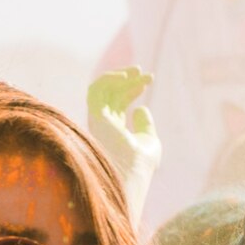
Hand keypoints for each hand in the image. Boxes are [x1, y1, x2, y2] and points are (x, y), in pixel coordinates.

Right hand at [87, 67, 160, 224]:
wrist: (131, 173)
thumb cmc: (140, 165)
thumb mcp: (149, 140)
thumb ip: (144, 125)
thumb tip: (140, 108)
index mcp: (113, 130)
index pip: (118, 103)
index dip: (133, 88)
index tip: (149, 80)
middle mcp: (103, 124)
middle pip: (112, 94)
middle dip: (129, 80)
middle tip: (146, 73)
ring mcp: (98, 120)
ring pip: (101, 89)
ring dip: (118, 76)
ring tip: (137, 71)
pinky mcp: (95, 116)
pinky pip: (96, 90)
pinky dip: (109, 79)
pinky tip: (126, 77)